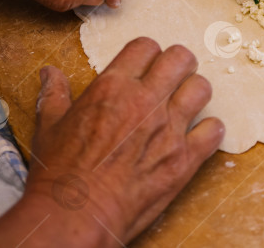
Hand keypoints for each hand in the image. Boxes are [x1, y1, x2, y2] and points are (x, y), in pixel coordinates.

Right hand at [0, 38, 223, 246]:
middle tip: (173, 75)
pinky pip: (214, 131)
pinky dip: (209, 131)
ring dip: (195, 92)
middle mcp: (145, 101)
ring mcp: (169, 129)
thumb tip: (50, 73)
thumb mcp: (49, 127)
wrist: (75, 216)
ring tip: (186, 103)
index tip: (147, 63)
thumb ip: (55, 95)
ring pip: (202, 88)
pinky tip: (198, 136)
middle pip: (181, 58)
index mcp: (112, 87)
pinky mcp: (185, 159)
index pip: (146, 46)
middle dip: (179, 63)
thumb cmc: (59, 174)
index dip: (148, 52)